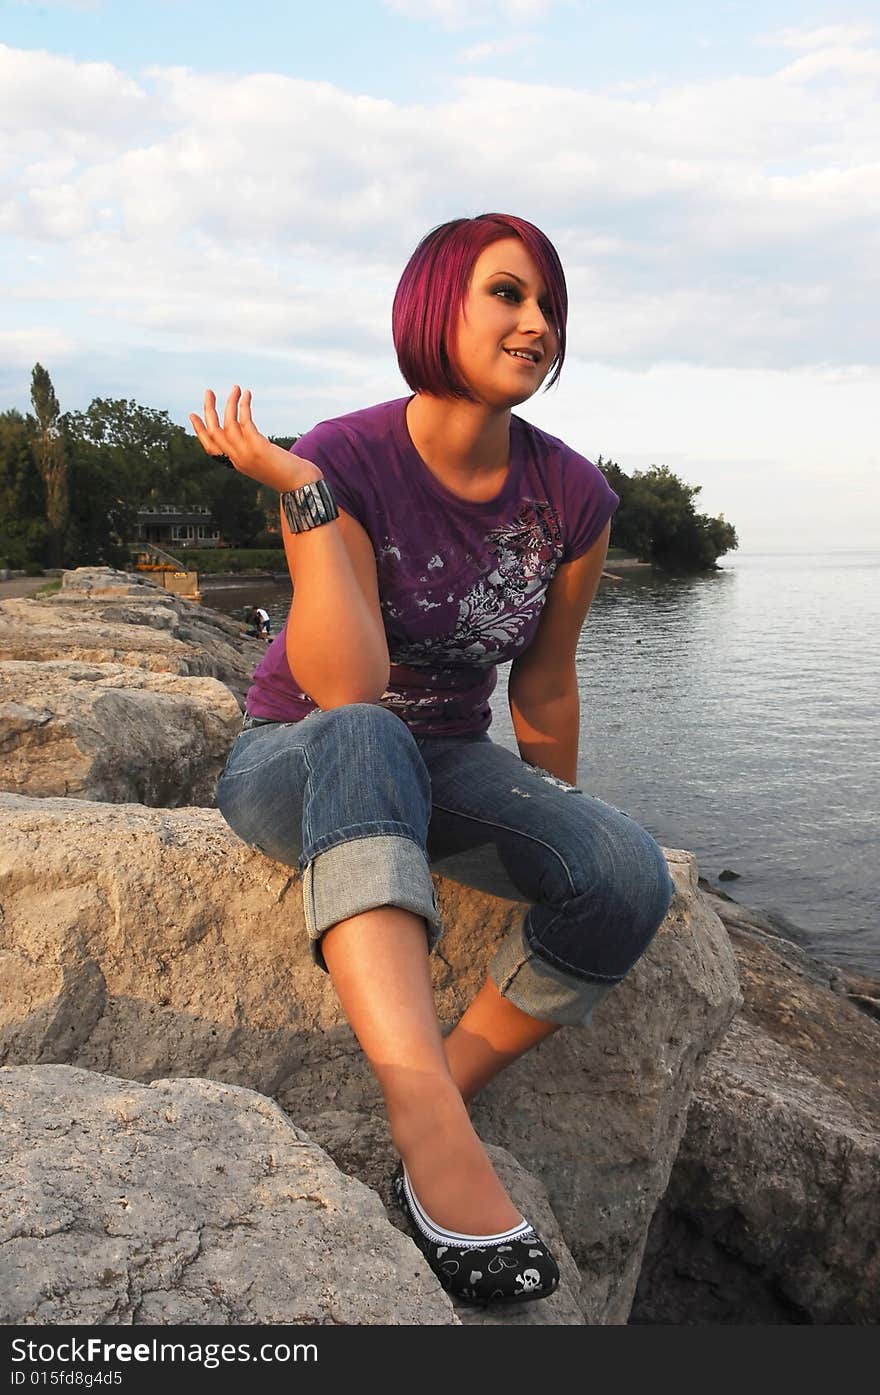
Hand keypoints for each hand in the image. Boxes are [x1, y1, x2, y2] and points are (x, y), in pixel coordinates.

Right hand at [189, 387, 321, 492]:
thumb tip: (249, 432)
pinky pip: (244, 421)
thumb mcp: (264, 461)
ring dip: (229, 403)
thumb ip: (253, 449)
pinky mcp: (257, 446)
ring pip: (227, 424)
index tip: (193, 414)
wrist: (300, 485)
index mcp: (236, 463)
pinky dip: (243, 405)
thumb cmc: (288, 473)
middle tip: (208, 392)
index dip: (199, 431)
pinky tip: (247, 394)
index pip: (210, 447)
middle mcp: (237, 458)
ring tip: (236, 388)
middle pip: (213, 433)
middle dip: (208, 411)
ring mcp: (246, 453)